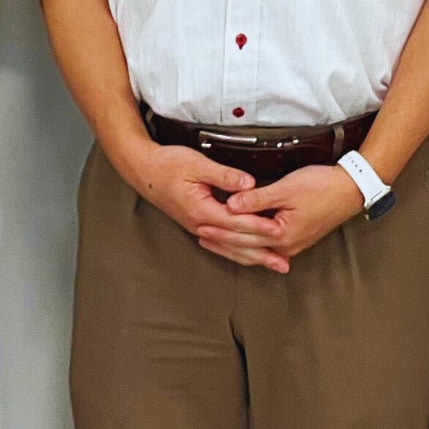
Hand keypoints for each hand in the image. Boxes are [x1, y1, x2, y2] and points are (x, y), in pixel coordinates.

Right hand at [118, 141, 280, 257]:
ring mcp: (199, 227)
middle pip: (236, 243)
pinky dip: (239, 251)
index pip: (237, 223)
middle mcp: (200, 224)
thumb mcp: (198, 164)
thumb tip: (249, 184)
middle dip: (262, 253)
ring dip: (253, 257)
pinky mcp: (199, 224)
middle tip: (283, 261)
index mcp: (201, 210)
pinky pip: (223, 243)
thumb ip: (225, 176)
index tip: (278, 231)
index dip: (259, 227)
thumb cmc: (168, 165)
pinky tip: (249, 254)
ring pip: (230, 248)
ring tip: (272, 264)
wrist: (144, 170)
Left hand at [212, 163, 368, 273]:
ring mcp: (291, 245)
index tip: (201, 224)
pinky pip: (266, 247)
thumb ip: (257, 198)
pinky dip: (249, 245)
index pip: (243, 234)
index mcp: (282, 235)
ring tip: (214, 241)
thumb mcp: (286, 189)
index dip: (220, 228)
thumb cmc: (322, 187)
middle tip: (200, 235)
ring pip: (255, 250)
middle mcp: (286, 246)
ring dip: (234, 246)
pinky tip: (241, 244)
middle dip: (222, 241)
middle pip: (246, 246)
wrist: (350, 190)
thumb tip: (231, 205)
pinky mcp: (295, 239)